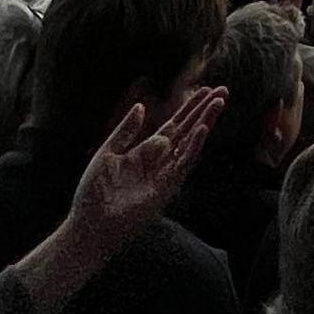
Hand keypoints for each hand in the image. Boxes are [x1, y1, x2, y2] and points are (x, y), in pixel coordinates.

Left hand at [70, 85, 224, 247]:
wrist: (90, 223)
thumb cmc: (94, 192)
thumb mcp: (107, 153)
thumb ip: (126, 131)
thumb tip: (141, 106)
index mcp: (145, 152)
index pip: (173, 125)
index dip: (188, 108)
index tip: (204, 90)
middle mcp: (160, 161)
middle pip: (187, 131)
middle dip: (204, 111)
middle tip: (223, 90)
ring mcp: (165, 174)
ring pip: (191, 143)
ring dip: (205, 122)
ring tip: (219, 102)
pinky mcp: (166, 188)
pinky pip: (184, 163)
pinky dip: (193, 146)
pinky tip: (202, 129)